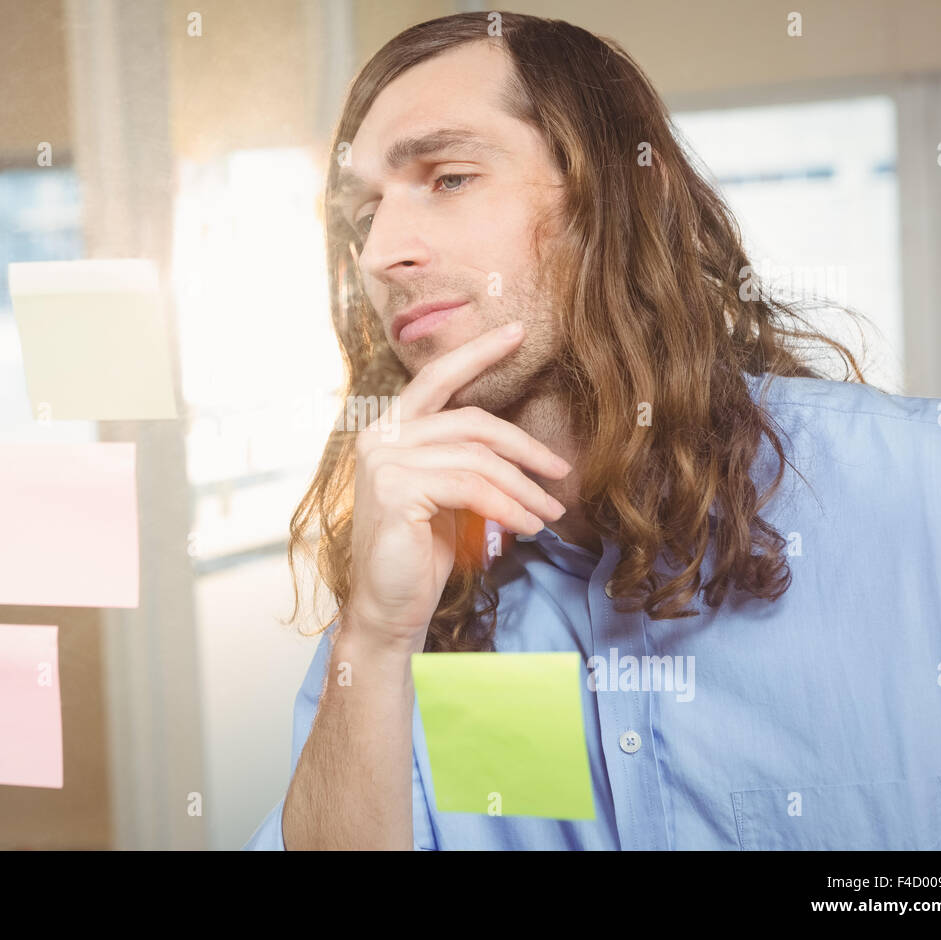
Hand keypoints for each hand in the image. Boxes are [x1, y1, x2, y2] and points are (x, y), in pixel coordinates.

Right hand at [343, 321, 571, 655]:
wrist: (390, 609)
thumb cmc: (420, 556)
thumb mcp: (448, 499)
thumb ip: (467, 462)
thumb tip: (522, 449)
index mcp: (388, 430)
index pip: (436, 379)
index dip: (477, 353)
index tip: (517, 331)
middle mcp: (379, 438)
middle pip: (471, 422)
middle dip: (525, 447)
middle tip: (561, 471)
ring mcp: (383, 462)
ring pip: (477, 459)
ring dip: (523, 487)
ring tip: (548, 513)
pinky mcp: (395, 490)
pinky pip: (470, 487)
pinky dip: (507, 505)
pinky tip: (527, 525)